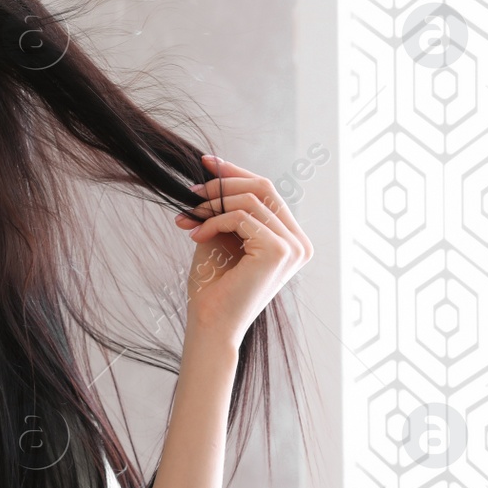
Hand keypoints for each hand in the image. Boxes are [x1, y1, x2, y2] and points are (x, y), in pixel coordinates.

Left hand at [172, 153, 312, 343]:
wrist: (210, 324)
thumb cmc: (213, 286)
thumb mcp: (222, 237)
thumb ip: (229, 209)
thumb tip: (217, 173)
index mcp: (291, 240)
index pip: (268, 191)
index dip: (236, 172)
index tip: (205, 163)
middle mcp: (299, 243)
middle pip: (264, 187)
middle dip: (223, 183)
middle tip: (190, 191)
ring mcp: (293, 247)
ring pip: (250, 200)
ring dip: (212, 205)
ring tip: (187, 219)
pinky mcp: (279, 251)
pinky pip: (240, 217)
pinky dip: (213, 221)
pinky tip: (196, 237)